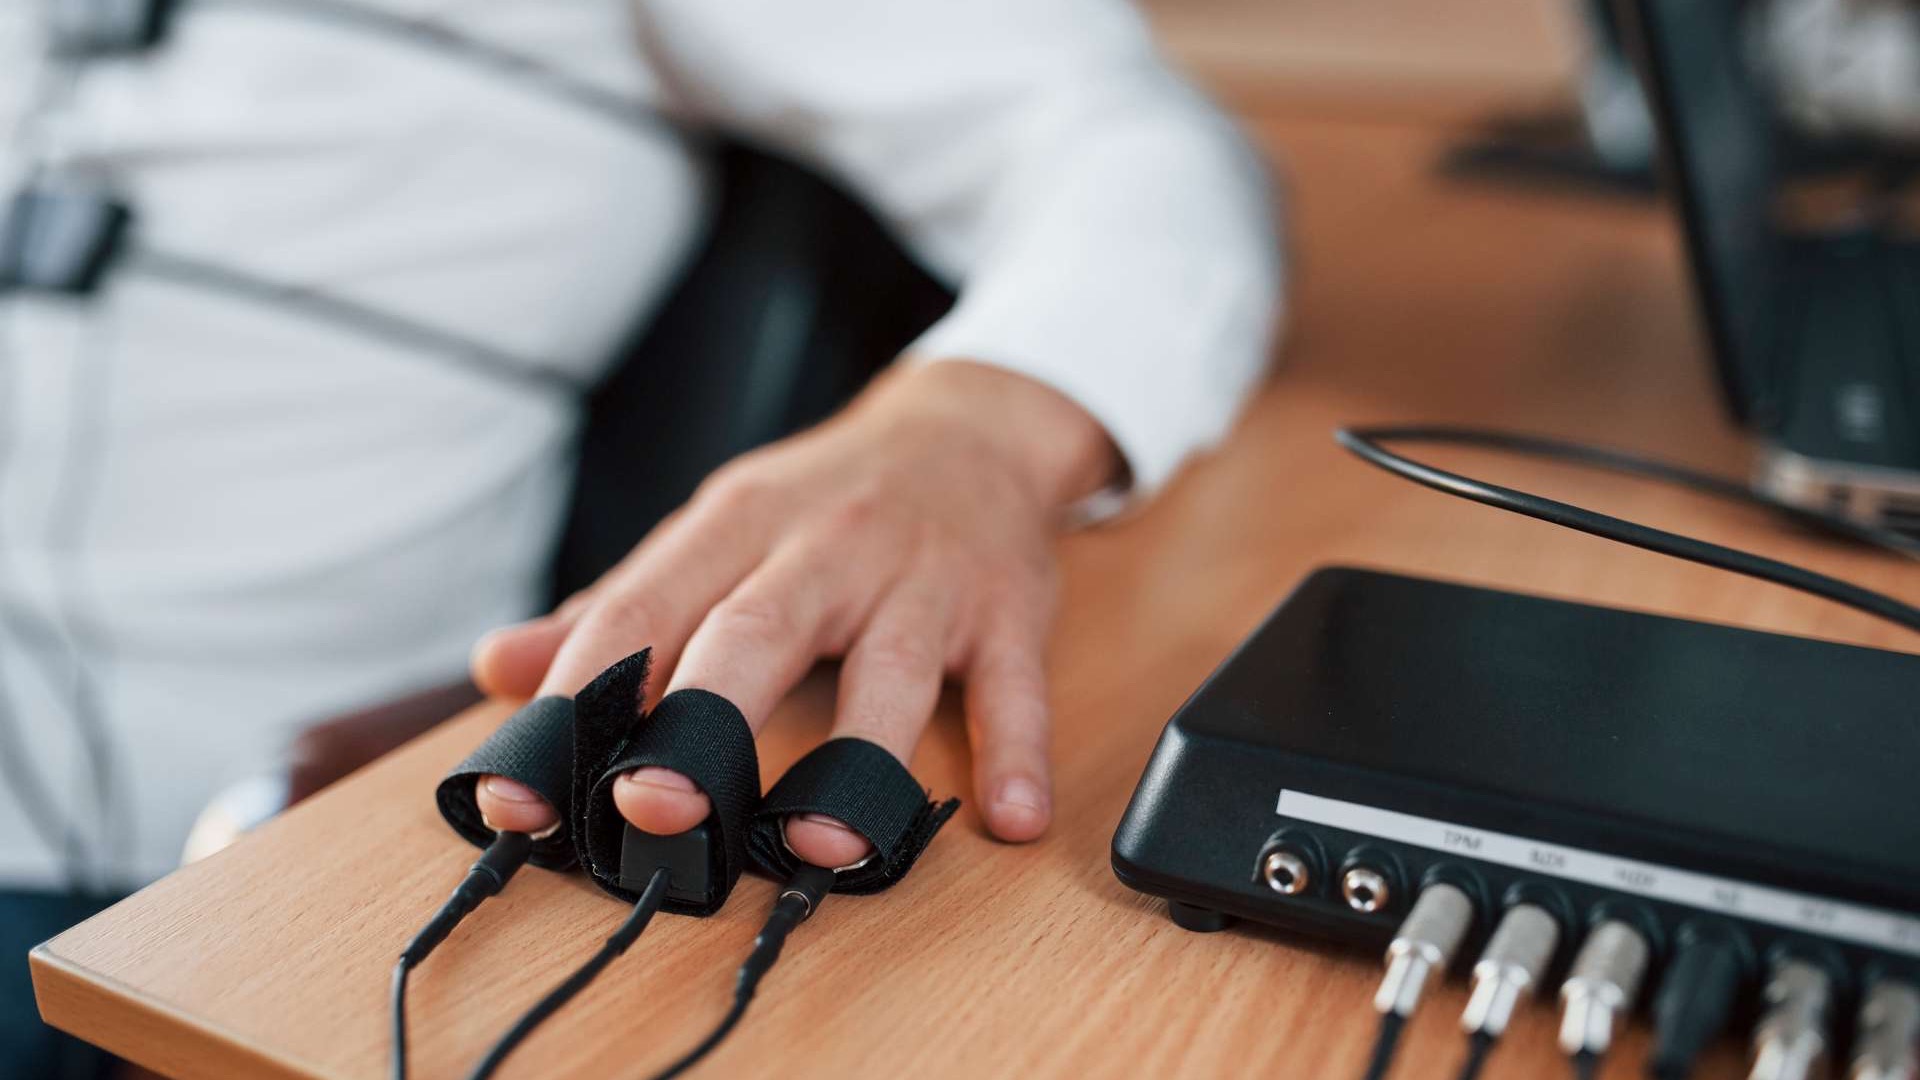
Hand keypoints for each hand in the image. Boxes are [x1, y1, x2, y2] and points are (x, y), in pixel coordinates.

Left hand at [469, 360, 1116, 867]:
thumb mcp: (716, 533)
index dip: (577, 696)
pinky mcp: (1007, 609)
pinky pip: (1014, 684)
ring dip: (861, 755)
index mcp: (736, 525)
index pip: (642, 608)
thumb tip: (503, 669)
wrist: (969, 429)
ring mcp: (923, 580)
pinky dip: (1018, 750)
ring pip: (891, 666)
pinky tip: (1010, 817)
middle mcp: (826, 546)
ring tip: (826, 844)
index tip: (524, 795)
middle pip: (757, 630)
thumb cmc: (824, 501)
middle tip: (656, 809)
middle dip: (704, 719)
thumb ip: (617, 609)